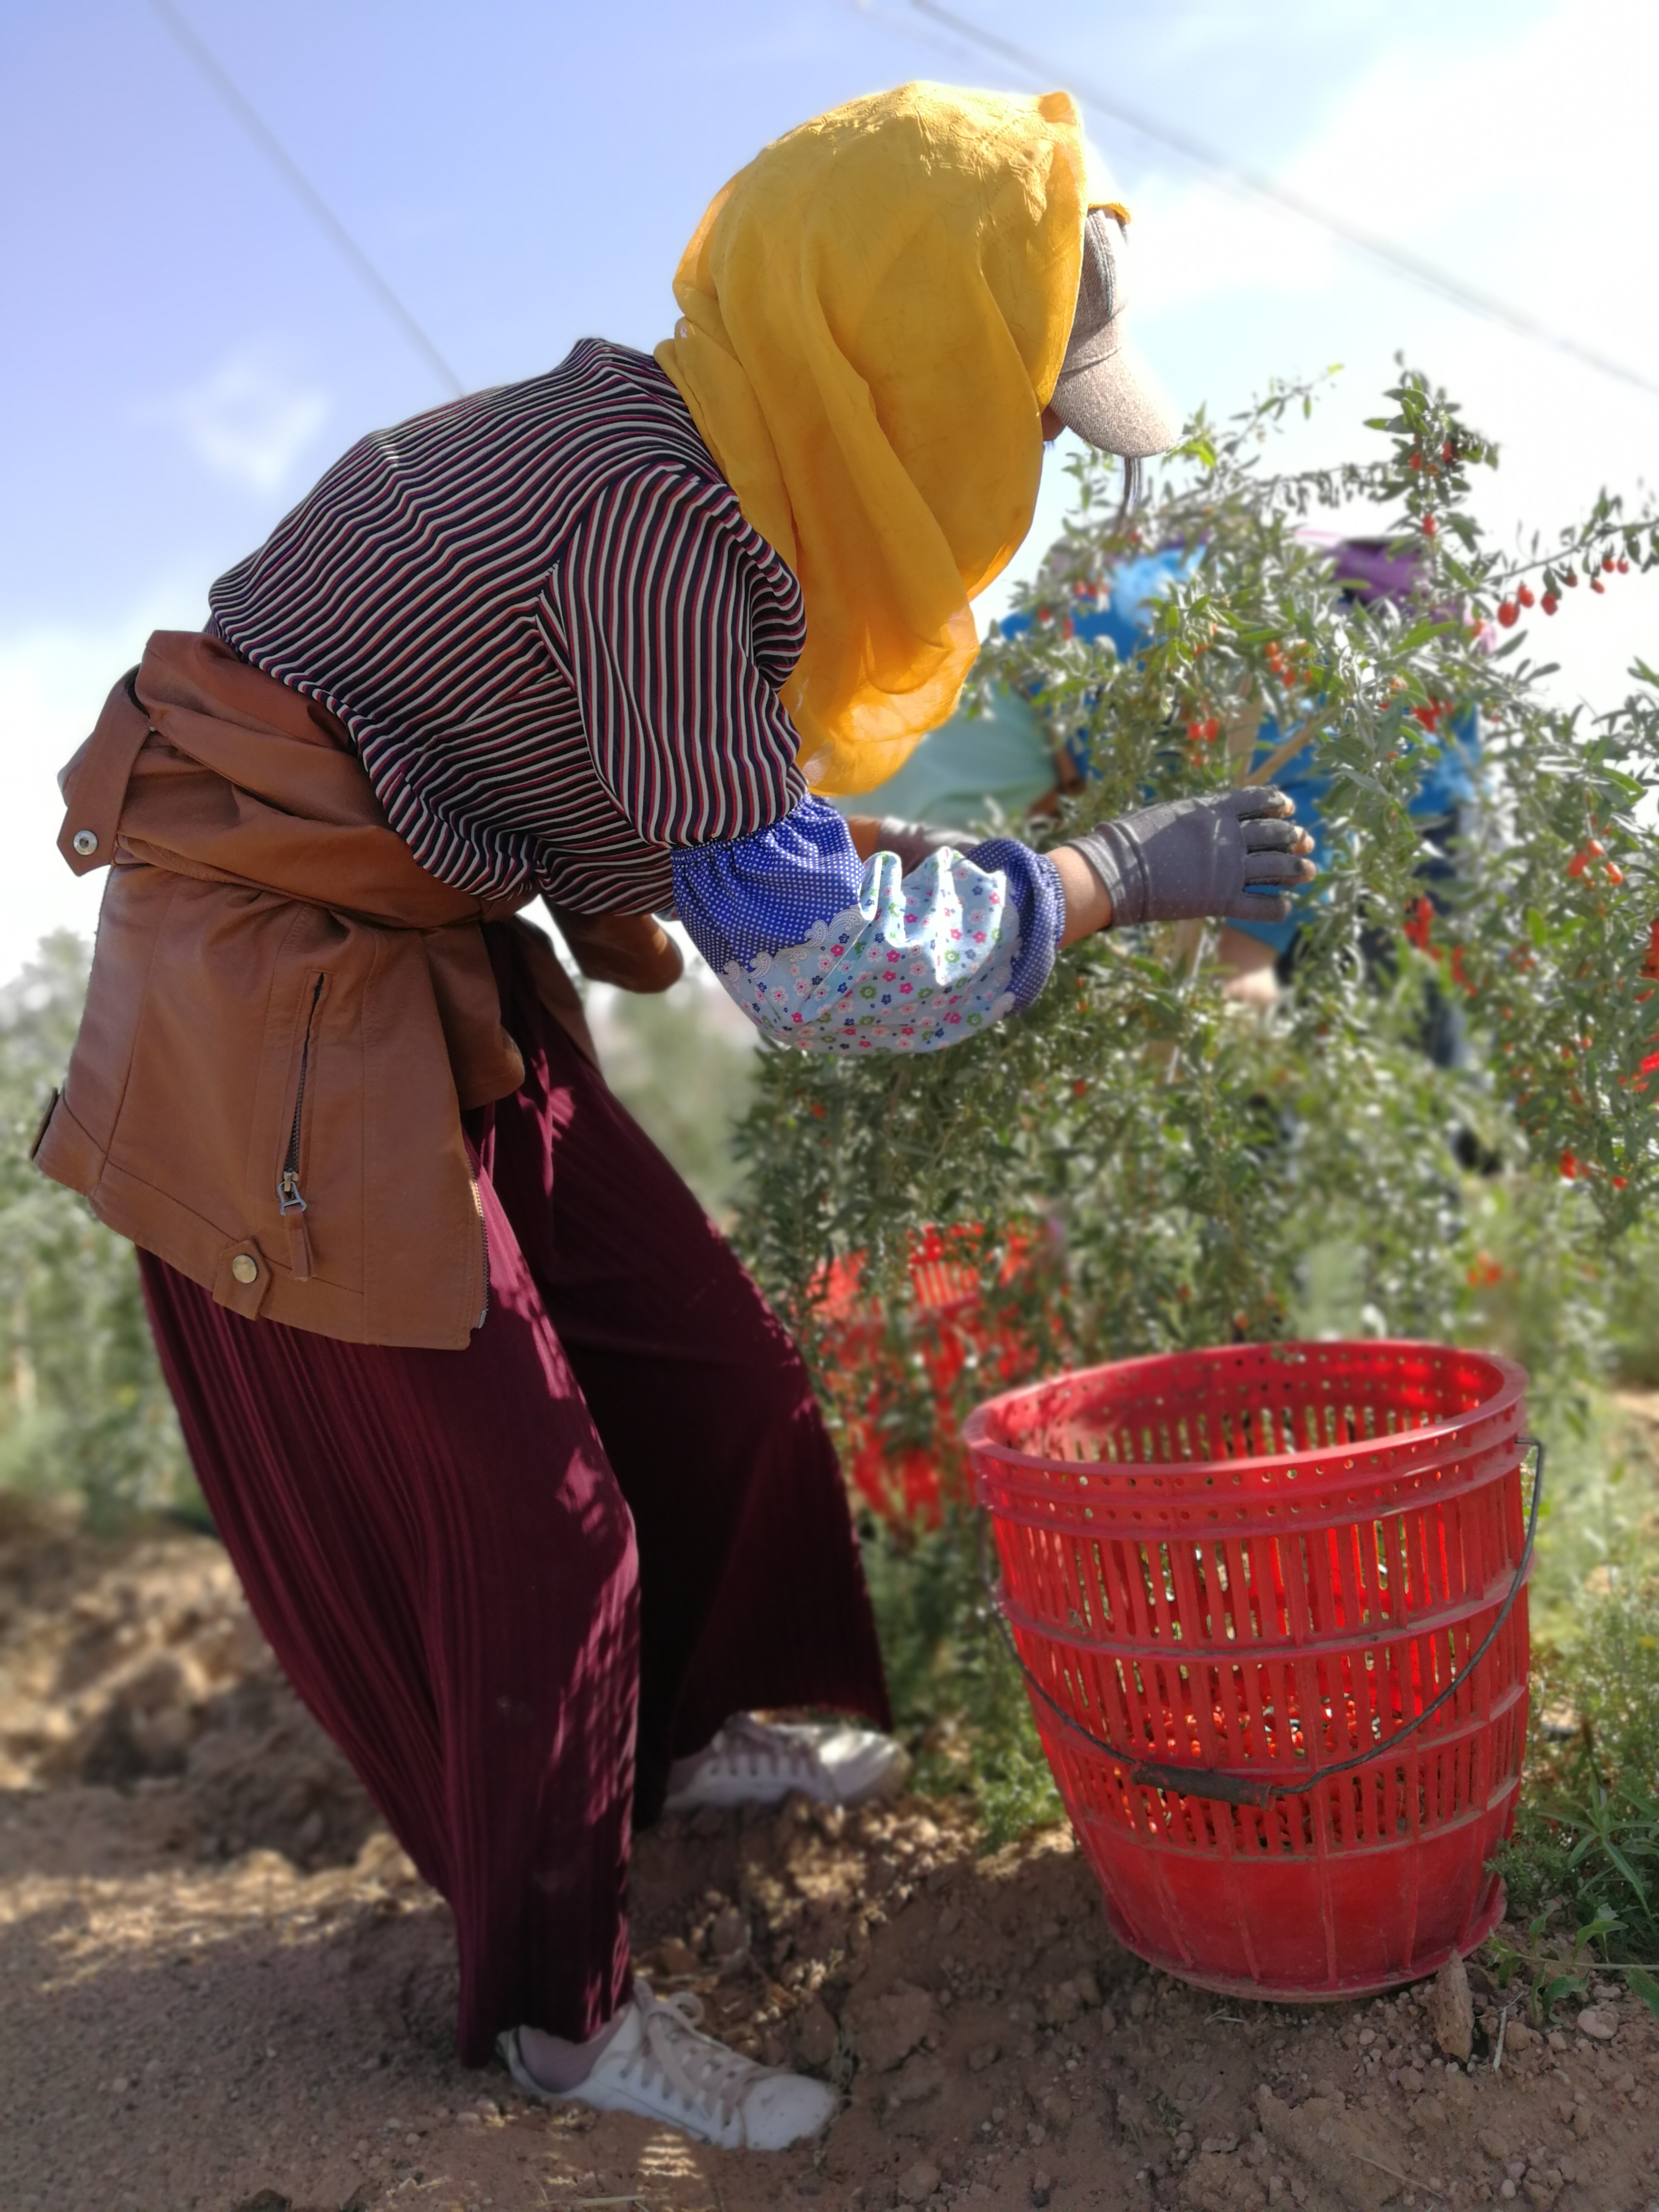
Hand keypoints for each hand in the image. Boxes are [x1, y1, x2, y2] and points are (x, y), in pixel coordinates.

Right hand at [1066, 787, 1314, 927]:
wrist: (1116, 872)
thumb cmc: (1130, 841)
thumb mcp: (1167, 815)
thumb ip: (1193, 817)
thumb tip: (1201, 818)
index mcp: (1214, 810)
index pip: (1259, 799)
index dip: (1278, 803)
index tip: (1287, 808)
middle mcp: (1228, 837)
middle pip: (1274, 833)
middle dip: (1293, 837)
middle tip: (1304, 842)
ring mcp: (1228, 870)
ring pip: (1277, 867)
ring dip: (1298, 869)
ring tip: (1309, 871)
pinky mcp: (1222, 901)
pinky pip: (1262, 906)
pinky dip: (1278, 907)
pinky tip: (1285, 906)